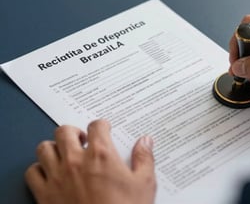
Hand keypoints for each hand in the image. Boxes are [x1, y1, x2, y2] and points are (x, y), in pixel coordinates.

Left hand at [25, 119, 155, 203]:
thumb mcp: (144, 184)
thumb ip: (144, 158)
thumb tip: (146, 141)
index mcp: (101, 155)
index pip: (97, 126)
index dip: (102, 125)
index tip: (104, 129)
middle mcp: (75, 161)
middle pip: (65, 131)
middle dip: (75, 132)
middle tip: (84, 139)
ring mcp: (57, 177)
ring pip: (45, 148)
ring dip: (55, 148)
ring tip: (65, 154)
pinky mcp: (44, 194)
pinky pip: (32, 172)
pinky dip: (40, 169)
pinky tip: (51, 174)